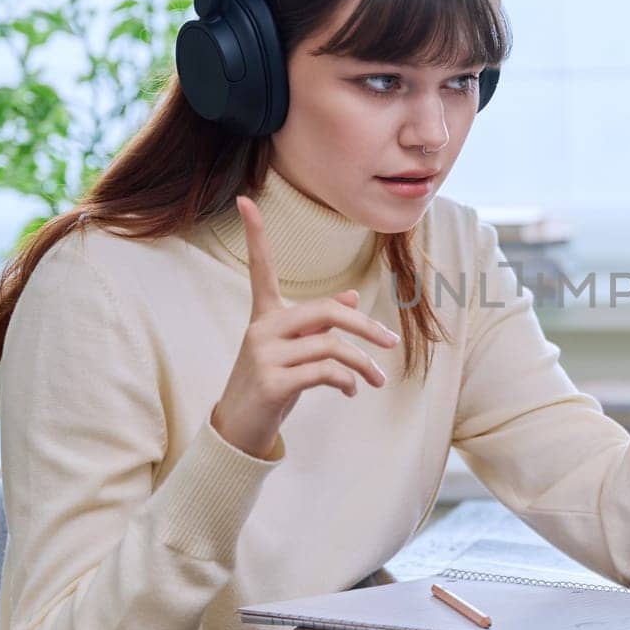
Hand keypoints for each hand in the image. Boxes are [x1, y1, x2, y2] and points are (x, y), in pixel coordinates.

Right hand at [209, 195, 401, 457]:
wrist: (239, 430)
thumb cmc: (272, 383)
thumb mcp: (295, 351)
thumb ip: (321, 324)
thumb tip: (350, 298)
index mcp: (265, 316)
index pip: (260, 270)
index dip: (255, 236)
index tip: (245, 200)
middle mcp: (261, 329)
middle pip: (325, 311)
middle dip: (365, 326)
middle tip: (390, 341)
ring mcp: (264, 355)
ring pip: (331, 346)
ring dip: (362, 364)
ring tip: (374, 381)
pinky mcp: (272, 382)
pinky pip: (325, 372)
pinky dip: (346, 381)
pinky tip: (350, 392)